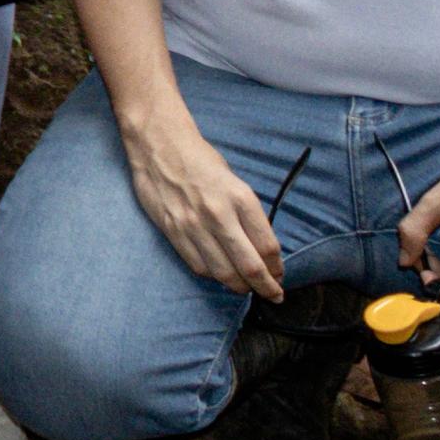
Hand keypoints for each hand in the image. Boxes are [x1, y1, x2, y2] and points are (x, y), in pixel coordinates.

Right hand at [124, 106, 283, 299]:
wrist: (159, 144)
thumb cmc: (201, 160)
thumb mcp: (235, 182)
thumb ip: (247, 215)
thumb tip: (261, 249)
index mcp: (240, 198)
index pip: (267, 247)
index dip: (277, 268)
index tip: (280, 275)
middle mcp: (219, 214)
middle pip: (250, 266)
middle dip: (266, 287)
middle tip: (273, 295)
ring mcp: (193, 225)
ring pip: (224, 272)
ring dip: (240, 286)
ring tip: (247, 288)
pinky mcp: (173, 231)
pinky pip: (198, 265)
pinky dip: (213, 276)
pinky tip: (220, 275)